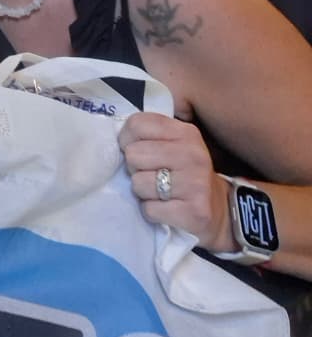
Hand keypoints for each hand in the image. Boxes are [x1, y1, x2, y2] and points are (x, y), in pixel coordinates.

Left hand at [118, 112, 232, 251]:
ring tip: (160, 193)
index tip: (136, 151)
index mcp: (185, 132)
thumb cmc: (187, 174)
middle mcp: (192, 154)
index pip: (137, 124)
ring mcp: (195, 183)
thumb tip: (115, 139)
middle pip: (133, 155)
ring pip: (138, 184)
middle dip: (135, 169)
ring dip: (143, 193)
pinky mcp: (194, 212)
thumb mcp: (174, 145)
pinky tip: (166, 209)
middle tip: (151, 175)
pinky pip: (149, 209)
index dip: (127, 140)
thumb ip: (149, 135)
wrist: (220, 211)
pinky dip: (151, 212)